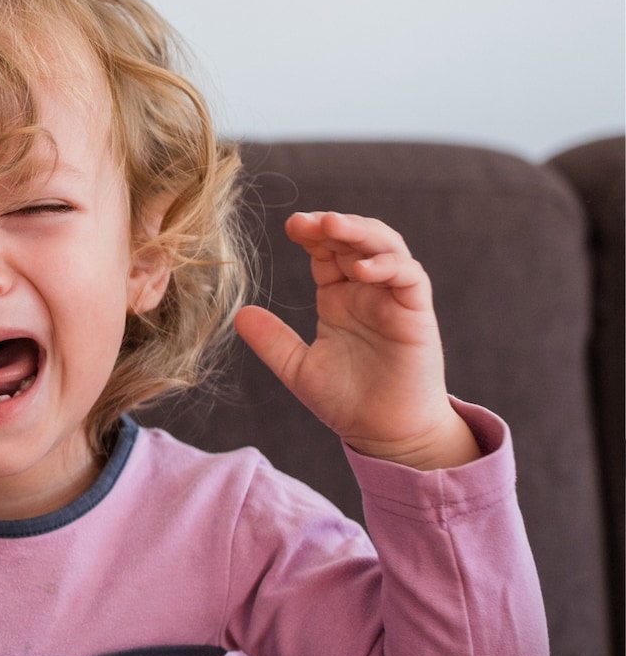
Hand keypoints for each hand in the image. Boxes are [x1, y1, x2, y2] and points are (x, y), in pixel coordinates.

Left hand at [234, 211, 478, 470]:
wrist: (385, 433)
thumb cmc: (346, 400)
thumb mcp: (298, 368)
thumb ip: (272, 341)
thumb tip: (238, 315)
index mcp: (338, 297)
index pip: (325, 252)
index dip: (311, 234)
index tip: (290, 227)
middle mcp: (367, 291)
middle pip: (355, 239)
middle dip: (332, 224)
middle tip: (304, 221)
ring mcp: (394, 299)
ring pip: (386, 247)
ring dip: (360, 232)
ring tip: (332, 226)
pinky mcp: (416, 314)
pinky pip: (408, 277)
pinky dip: (387, 266)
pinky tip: (361, 269)